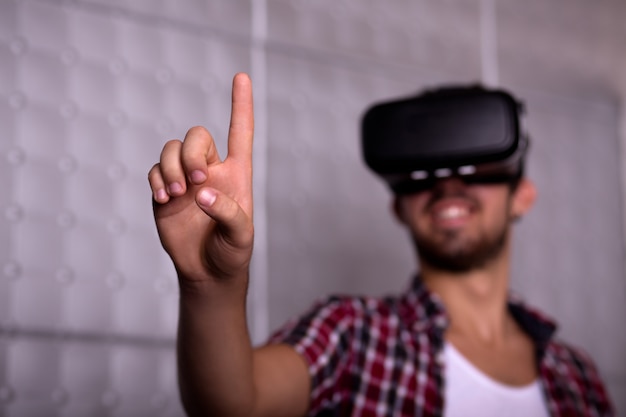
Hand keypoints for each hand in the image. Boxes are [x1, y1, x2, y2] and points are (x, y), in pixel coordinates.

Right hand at [148, 73, 253, 285]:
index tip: (241, 76)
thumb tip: (203, 193)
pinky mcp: (164, 192)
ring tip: (176, 196)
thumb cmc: (232, 252)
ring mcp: (185, 179)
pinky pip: (154, 170)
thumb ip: (228, 213)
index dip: (241, 104)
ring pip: (171, 149)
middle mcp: (210, 170)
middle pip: (196, 135)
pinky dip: (156, 181)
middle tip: (195, 182)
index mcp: (236, 174)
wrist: (207, 271)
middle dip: (191, 153)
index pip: (240, 132)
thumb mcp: (241, 236)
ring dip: (171, 168)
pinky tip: (163, 200)